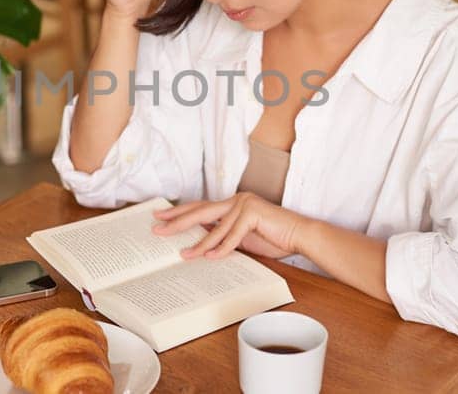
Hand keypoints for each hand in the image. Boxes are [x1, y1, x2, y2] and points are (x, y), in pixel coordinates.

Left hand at [151, 193, 309, 259]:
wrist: (300, 235)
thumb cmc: (274, 237)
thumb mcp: (243, 237)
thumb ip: (223, 235)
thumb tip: (200, 244)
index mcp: (232, 203)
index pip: (200, 207)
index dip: (179, 212)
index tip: (160, 217)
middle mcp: (236, 200)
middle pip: (200, 211)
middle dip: (177, 222)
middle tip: (158, 229)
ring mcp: (244, 204)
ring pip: (215, 228)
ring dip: (198, 244)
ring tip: (183, 254)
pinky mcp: (253, 213)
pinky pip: (233, 236)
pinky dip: (221, 248)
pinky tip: (209, 257)